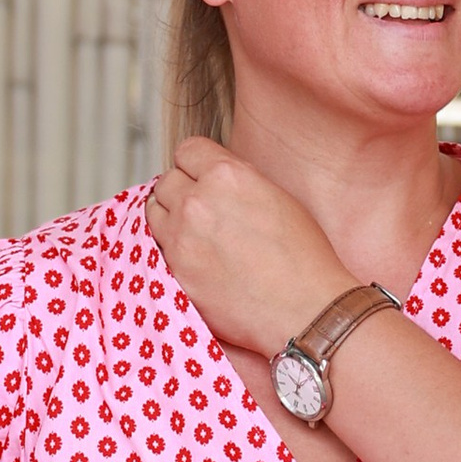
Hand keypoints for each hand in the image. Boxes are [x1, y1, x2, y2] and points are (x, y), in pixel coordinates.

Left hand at [145, 139, 350, 355]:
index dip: (197, 163)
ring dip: (170, 217)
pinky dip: (172, 249)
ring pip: (154, 213)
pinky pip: (159, 249)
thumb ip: (239, 181)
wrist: (306, 310)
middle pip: (167, 181)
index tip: (201, 175)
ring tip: (195, 232)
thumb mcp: (278, 197)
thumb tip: (216, 180)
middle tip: (201, 207)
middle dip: (182, 189)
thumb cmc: (304, 258)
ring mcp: (182, 239)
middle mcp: (198, 202)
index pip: (188, 151)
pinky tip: (197, 258)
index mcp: (227, 176)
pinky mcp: (176, 273)